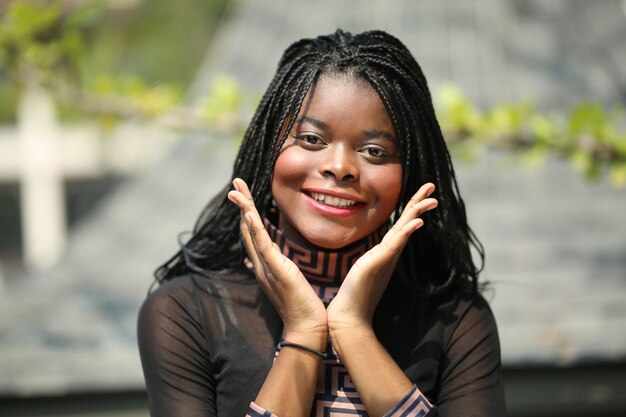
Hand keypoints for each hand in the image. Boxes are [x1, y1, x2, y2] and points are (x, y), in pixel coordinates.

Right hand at [227, 178, 326, 343]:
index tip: (244, 196)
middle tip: (235, 183)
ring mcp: (267, 268)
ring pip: (251, 234)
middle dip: (242, 204)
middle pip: (247, 229)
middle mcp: (261, 265)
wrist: (308, 328)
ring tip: (236, 191)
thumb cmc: (303, 306)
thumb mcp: (289, 280)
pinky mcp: (277, 271)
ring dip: (244, 210)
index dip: (247, 213)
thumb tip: (275, 256)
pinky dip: (255, 229)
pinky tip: (249, 214)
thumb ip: (280, 266)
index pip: (252, 235)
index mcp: (265, 266)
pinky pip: (263, 247)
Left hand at [327, 183, 437, 332]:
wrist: (348, 318)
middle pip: (408, 223)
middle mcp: (389, 254)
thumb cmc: (353, 296)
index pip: (402, 224)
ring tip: (431, 199)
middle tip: (432, 186)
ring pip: (404, 230)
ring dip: (417, 213)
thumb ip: (371, 260)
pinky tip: (417, 222)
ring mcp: (385, 259)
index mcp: (386, 253)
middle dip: (419, 203)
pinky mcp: (377, 264)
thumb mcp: (363, 269)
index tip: (422, 192)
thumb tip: (373, 254)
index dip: (412, 207)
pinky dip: (406, 232)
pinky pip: (394, 245)